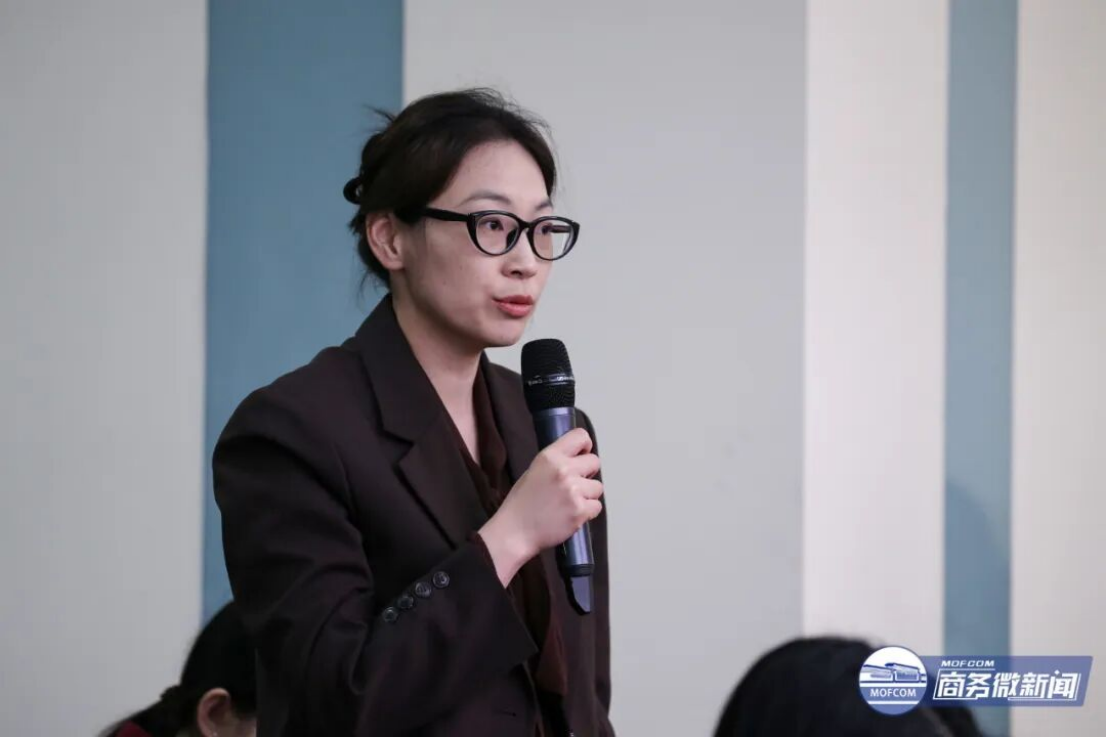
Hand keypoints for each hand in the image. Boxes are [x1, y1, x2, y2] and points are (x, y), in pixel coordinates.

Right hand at [478, 428, 602, 585]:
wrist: (514, 531)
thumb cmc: (522, 503)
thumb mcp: (534, 470)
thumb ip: (557, 462)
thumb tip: (578, 458)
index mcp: (550, 456)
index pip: (581, 436)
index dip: (584, 447)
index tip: (581, 457)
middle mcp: (564, 470)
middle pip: (595, 461)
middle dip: (587, 473)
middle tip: (574, 485)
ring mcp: (573, 491)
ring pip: (598, 487)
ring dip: (587, 495)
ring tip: (568, 503)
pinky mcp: (580, 511)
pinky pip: (597, 506)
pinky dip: (587, 512)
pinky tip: (570, 514)